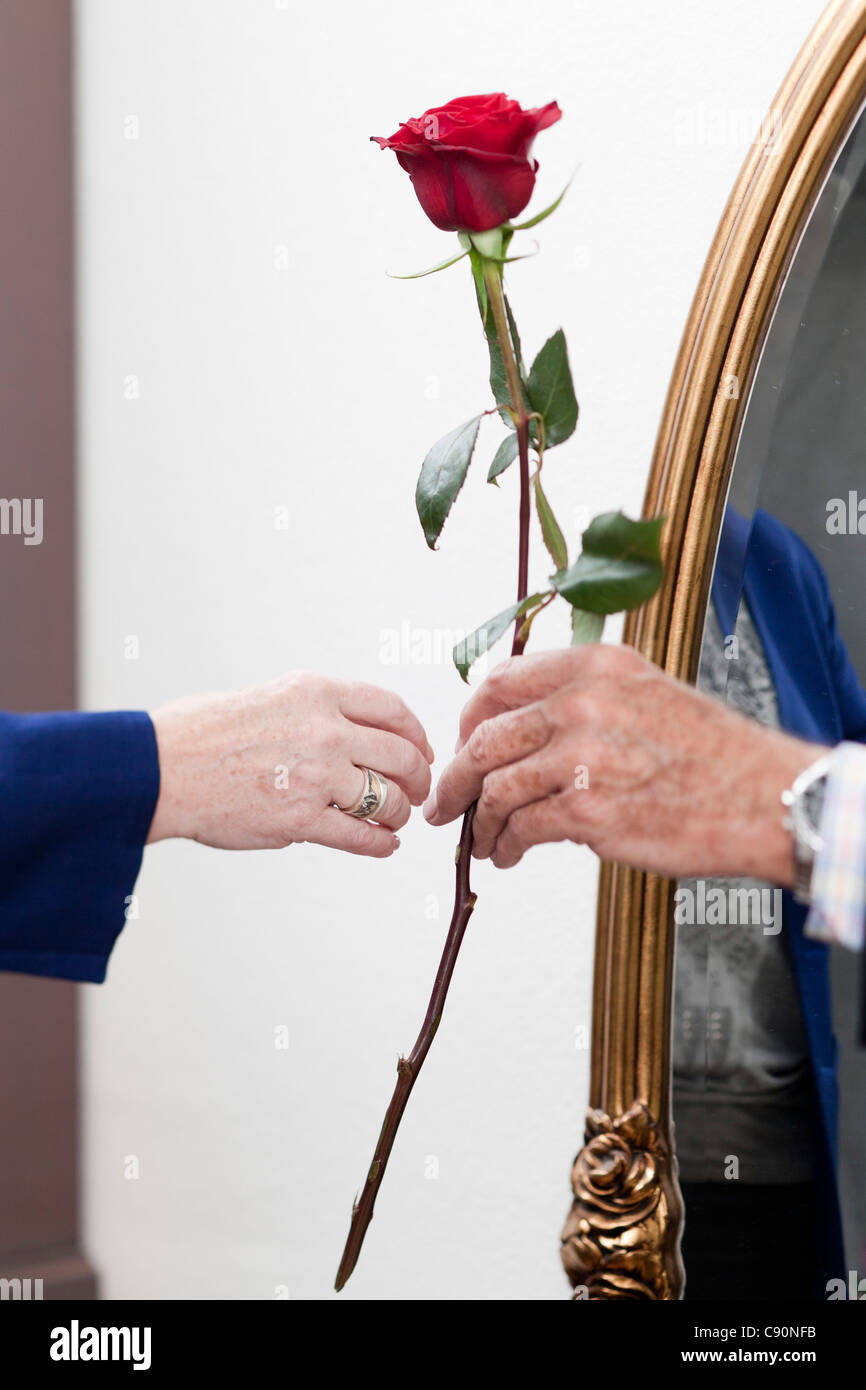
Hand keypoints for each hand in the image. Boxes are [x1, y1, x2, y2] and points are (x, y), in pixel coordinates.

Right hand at [147, 671, 432, 855]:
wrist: (161, 768)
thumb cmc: (202, 732)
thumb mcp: (271, 695)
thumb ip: (315, 709)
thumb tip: (351, 732)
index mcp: (317, 692)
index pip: (392, 709)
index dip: (416, 734)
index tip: (420, 749)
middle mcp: (325, 730)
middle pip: (401, 755)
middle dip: (416, 777)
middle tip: (416, 789)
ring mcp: (318, 776)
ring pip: (388, 799)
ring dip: (398, 814)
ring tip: (394, 821)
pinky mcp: (303, 819)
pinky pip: (363, 837)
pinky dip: (381, 844)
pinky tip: (383, 845)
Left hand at [424, 644, 822, 882]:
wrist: (765, 797)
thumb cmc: (712, 755)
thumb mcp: (647, 693)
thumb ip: (586, 698)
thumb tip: (526, 729)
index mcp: (596, 665)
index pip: (500, 681)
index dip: (470, 718)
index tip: (464, 745)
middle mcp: (584, 701)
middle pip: (485, 736)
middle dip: (457, 777)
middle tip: (447, 802)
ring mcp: (584, 754)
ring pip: (496, 786)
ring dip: (479, 820)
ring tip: (483, 840)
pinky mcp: (590, 809)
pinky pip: (521, 826)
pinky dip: (506, 844)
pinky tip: (510, 854)